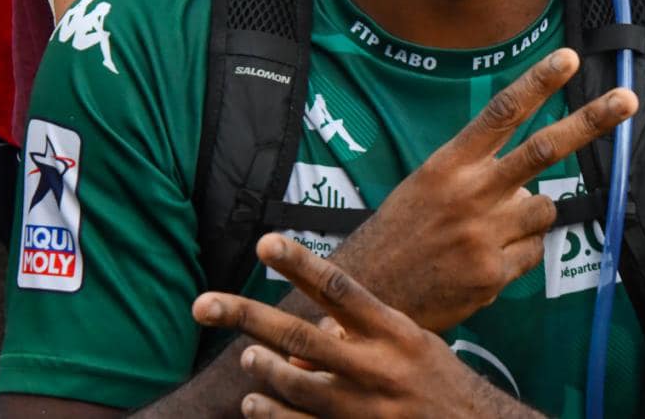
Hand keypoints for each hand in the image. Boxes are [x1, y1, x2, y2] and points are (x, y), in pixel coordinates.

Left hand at [194, 236, 540, 418]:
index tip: (264, 241)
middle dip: (246, 316)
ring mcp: (363, 406)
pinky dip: (271, 414)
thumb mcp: (413, 343)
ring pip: (295, 383)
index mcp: (394, 331)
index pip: (337, 286)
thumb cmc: (440, 380)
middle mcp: (376, 365)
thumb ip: (364, 330)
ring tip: (247, 355)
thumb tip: (313, 328)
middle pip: (298, 334)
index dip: (298, 263)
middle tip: (204, 304)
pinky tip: (253, 405)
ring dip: (263, 367)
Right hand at [334, 48, 635, 332]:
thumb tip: (532, 177)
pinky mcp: (494, 273)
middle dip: (591, 122)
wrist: (368, 293)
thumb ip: (477, 171)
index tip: (569, 58)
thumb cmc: (403, 233)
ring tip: (492, 232)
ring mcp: (484, 234)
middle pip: (542, 150)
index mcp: (449, 164)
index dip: (538, 83)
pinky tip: (484, 263)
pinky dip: (519, 255)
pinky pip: (534, 252)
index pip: (501, 114)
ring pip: (545, 208)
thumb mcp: (427, 184)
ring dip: (531, 217)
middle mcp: (470, 193)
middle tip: (629, 99)